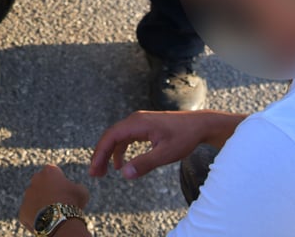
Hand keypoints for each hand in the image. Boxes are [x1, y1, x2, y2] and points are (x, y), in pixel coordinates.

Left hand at [18, 165, 89, 231]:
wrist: (60, 220)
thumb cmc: (72, 203)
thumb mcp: (82, 191)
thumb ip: (77, 187)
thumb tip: (76, 189)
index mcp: (49, 171)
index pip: (53, 172)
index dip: (59, 181)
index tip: (64, 190)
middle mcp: (35, 180)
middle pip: (41, 184)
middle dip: (47, 191)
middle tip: (57, 202)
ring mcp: (27, 195)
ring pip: (34, 199)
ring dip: (40, 204)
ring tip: (52, 214)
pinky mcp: (23, 210)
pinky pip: (29, 213)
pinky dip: (36, 217)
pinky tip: (45, 222)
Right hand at [89, 111, 243, 180]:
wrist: (200, 125)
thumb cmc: (185, 138)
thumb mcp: (166, 154)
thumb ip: (145, 163)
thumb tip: (124, 175)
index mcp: (137, 123)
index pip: (111, 137)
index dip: (100, 153)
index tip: (94, 170)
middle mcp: (135, 120)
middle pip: (110, 136)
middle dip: (100, 155)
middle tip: (95, 174)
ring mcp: (139, 122)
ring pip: (117, 137)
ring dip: (109, 154)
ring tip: (103, 172)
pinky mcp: (144, 127)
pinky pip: (126, 138)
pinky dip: (119, 151)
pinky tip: (120, 165)